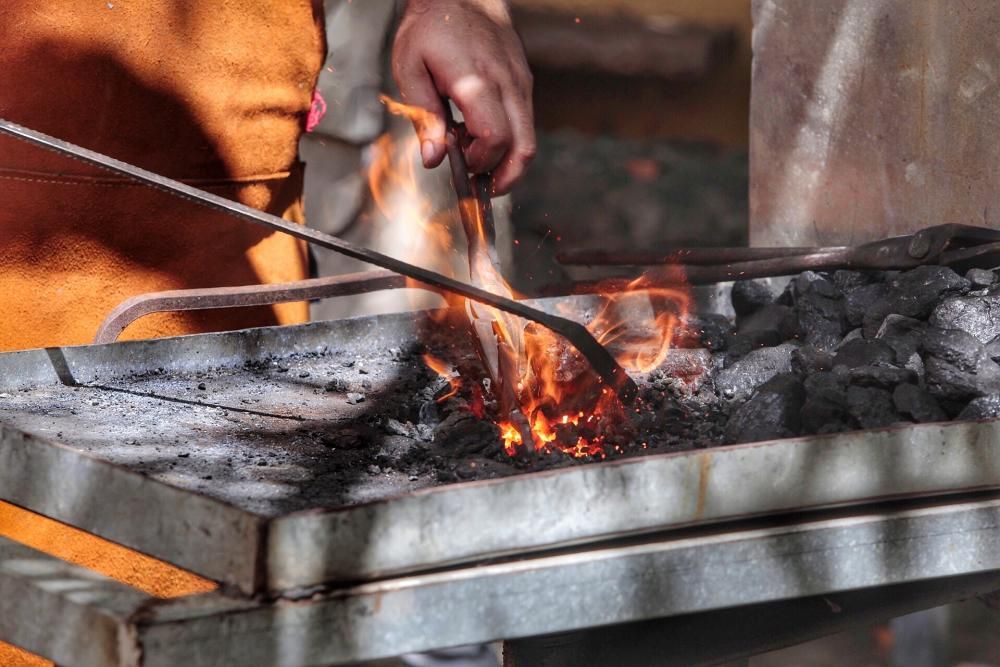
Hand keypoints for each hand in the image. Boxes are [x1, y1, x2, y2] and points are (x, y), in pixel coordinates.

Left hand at [392, 0, 534, 194]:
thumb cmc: (431, 28)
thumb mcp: (410, 68)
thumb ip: (423, 117)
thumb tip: (433, 160)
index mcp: (476, 82)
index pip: (495, 138)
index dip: (481, 162)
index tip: (463, 166)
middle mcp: (507, 84)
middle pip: (523, 147)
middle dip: (506, 177)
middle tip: (483, 187)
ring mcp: (521, 83)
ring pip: (529, 138)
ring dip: (507, 160)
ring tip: (476, 157)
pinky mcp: (525, 81)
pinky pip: (525, 122)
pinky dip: (509, 140)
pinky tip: (480, 134)